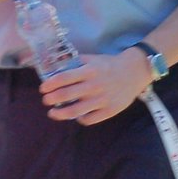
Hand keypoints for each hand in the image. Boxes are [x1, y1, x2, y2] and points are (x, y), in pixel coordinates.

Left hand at [37, 50, 151, 125]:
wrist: (135, 71)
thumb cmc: (110, 65)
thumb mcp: (92, 59)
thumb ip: (76, 63)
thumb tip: (56, 69)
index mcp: (89, 71)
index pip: (63, 78)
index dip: (50, 85)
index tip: (43, 89)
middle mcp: (94, 86)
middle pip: (66, 95)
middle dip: (51, 99)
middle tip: (45, 101)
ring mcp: (102, 100)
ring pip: (76, 111)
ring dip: (60, 113)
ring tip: (52, 113)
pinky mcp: (110, 110)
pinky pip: (90, 119)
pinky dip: (80, 119)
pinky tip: (76, 116)